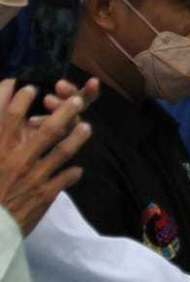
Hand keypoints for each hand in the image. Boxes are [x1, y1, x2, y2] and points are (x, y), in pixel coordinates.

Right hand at [0, 79, 91, 234]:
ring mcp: (34, 176)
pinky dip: (72, 173)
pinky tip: (77, 170)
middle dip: (64, 112)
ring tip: (87, 127)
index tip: (27, 87)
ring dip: (77, 137)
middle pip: (47, 129)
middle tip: (76, 100)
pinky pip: (65, 178)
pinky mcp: (44, 194)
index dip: (19, 97)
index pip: (10, 115)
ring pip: (63, 151)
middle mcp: (17, 158)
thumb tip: (11, 129)